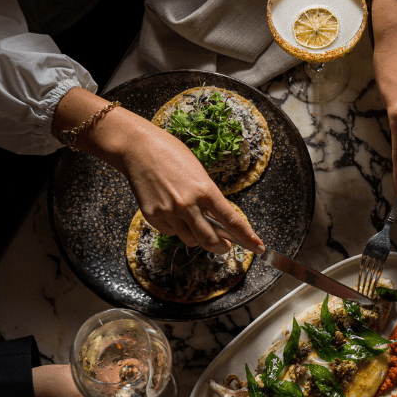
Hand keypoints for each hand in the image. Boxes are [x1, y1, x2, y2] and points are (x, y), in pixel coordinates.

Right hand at [117, 119, 264, 253]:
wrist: (137, 148)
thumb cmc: (171, 154)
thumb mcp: (199, 173)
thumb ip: (209, 198)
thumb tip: (217, 220)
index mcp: (205, 190)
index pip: (232, 221)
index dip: (248, 237)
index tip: (258, 247)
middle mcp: (188, 205)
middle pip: (211, 240)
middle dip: (222, 247)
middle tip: (226, 246)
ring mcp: (169, 212)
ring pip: (190, 240)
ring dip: (197, 237)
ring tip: (193, 220)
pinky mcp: (152, 217)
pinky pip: (171, 232)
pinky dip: (176, 228)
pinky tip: (173, 212)